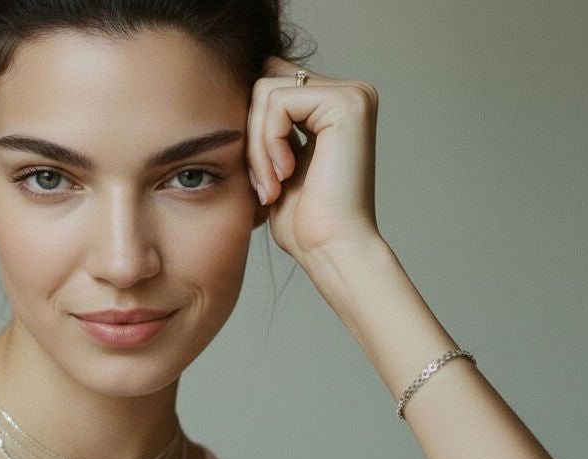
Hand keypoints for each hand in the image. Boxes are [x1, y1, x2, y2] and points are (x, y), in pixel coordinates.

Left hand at [247, 57, 383, 264]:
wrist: (330, 248)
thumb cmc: (304, 218)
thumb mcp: (276, 159)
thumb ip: (267, 121)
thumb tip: (234, 84)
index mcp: (335, 104)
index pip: (270, 82)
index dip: (251, 124)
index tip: (261, 173)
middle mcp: (350, 93)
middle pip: (265, 82)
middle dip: (252, 135)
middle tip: (265, 183)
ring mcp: (352, 94)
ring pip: (266, 92)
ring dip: (258, 145)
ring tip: (273, 184)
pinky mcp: (346, 103)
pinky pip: (277, 102)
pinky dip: (268, 142)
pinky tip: (286, 174)